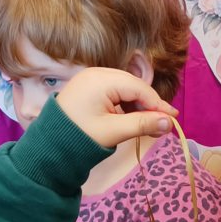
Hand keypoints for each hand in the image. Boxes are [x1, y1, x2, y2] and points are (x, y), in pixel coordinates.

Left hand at [55, 68, 176, 147]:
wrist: (48, 147)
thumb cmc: (80, 138)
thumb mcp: (114, 131)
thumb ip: (143, 124)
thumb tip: (170, 123)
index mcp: (101, 80)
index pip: (139, 88)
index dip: (158, 104)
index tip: (172, 120)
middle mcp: (96, 74)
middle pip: (133, 86)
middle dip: (149, 105)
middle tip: (164, 124)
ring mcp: (91, 80)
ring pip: (125, 90)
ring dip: (138, 106)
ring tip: (150, 125)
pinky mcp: (88, 89)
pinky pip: (114, 93)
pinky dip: (125, 106)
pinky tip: (133, 119)